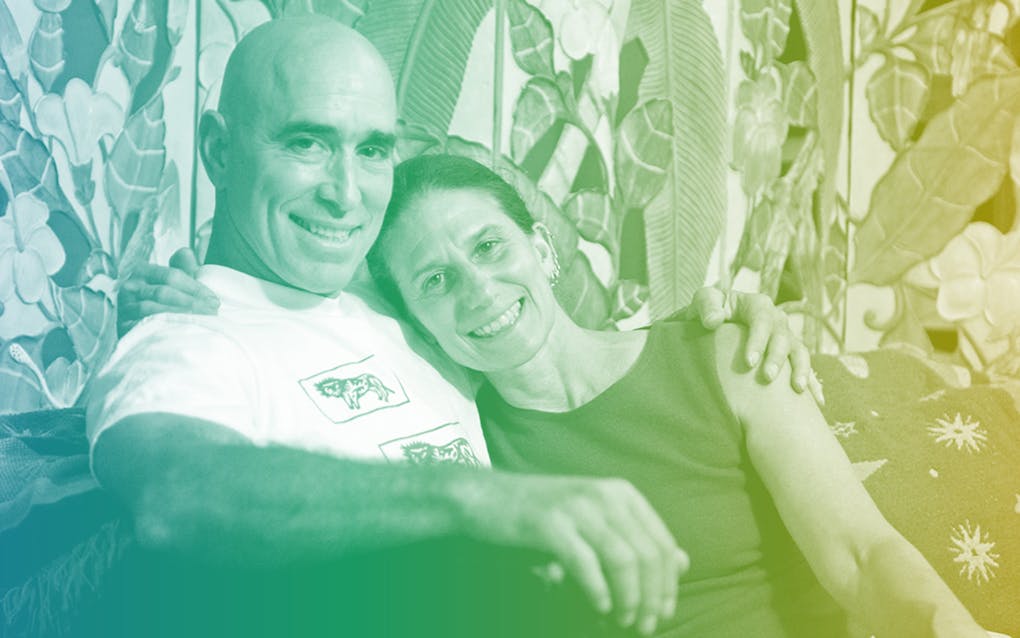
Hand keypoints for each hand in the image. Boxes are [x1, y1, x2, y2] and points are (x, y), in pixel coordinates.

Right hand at [116, 248, 219, 335]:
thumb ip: (183, 269)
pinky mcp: (123, 323)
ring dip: (180, 314)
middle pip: (164, 291)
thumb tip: (186, 252)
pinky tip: (179, 328)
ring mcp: (125, 305)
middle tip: (211, 312)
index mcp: (143, 270)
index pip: (172, 275)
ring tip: (201, 321)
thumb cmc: (164, 304)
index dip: (195, 288)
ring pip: (154, 307)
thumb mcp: (175, 285)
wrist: (144, 332)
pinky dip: (163, 325)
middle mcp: (130, 285)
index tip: (214, 300)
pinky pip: (144, 323)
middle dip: (191, 302)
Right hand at [466, 473, 688, 634]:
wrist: (487, 498)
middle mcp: (606, 495)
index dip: (667, 584)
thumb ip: (637, 538)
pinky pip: (586, 563)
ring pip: (623, 560)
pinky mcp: (550, 523)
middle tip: (644, 626)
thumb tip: (683, 562)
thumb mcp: (596, 521)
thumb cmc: (544, 516)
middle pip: (647, 554)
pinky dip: (598, 590)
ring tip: (624, 620)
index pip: (662, 543)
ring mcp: (578, 507)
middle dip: (651, 597)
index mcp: (622, 494)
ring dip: (629, 598)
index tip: (662, 613)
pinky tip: (599, 607)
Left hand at [679, 287, 822, 404]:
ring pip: (799, 351)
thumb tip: (713, 321)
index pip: (761, 320)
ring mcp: (785, 337)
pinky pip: (803, 368)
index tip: (748, 362)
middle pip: (782, 337)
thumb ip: (707, 306)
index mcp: (757, 305)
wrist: (715, 320)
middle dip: (777, 358)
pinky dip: (812, 383)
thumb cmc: (709, 310)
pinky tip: (817, 402)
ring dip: (800, 369)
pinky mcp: (788, 354)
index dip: (758, 340)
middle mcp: (776, 320)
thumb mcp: (704, 301)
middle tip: (768, 377)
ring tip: (798, 389)